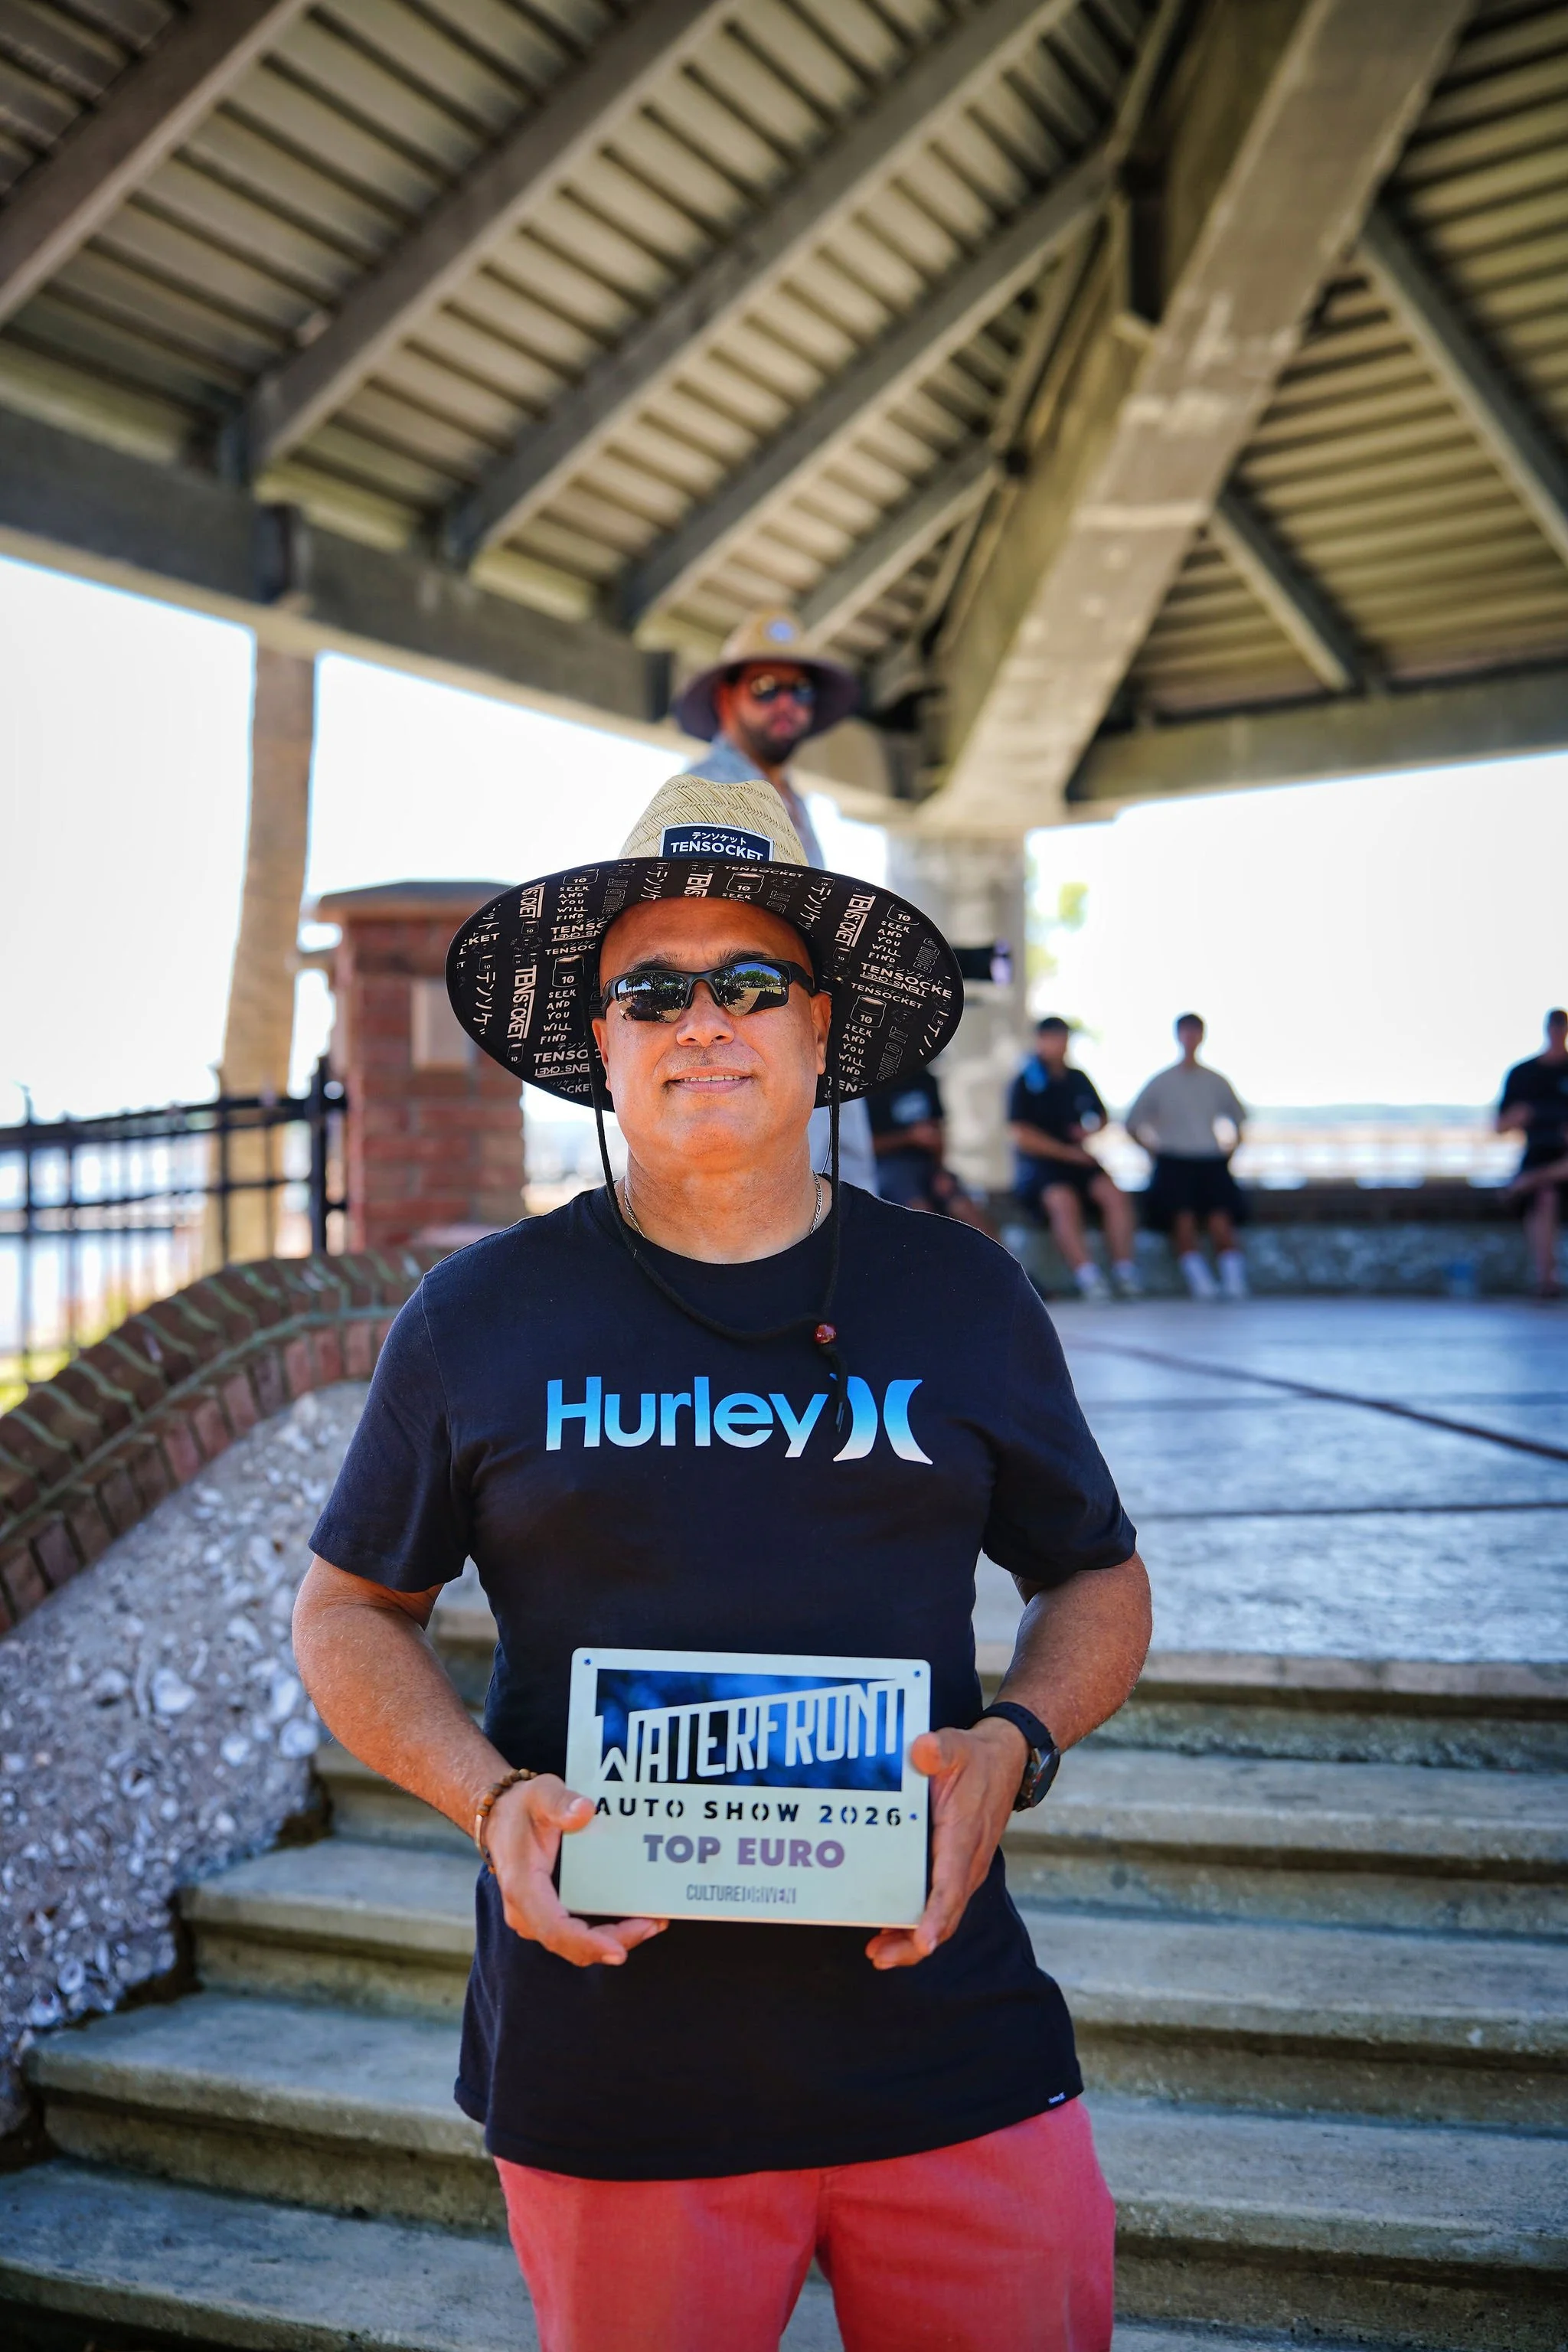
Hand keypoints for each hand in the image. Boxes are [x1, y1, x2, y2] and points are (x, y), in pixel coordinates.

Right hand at [485, 1774, 666, 1967]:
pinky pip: (575, 1935)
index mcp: (523, 1887)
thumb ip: (560, 1802)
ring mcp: (535, 1917)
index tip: (619, 1951)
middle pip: (570, 1943)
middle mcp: (526, 1911)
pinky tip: (635, 1919)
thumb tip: (585, 1811)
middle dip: (615, 1941)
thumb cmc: (523, 1807)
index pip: (554, 1928)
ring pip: (575, 1944)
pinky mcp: (546, 1915)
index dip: (587, 1943)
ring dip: (613, 1939)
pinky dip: (605, 1933)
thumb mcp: (541, 1793)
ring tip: (654, 1922)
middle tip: (655, 1923)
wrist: (501, 1816)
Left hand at [865, 1721, 1023, 1970]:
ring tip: (878, 1953)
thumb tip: (922, 1750)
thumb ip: (938, 1749)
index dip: (934, 1916)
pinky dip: (917, 1924)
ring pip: (943, 1918)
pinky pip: (940, 1906)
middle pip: (945, 1917)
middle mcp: (968, 1863)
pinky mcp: (958, 1869)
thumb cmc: (976, 1758)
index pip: (951, 1885)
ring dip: (913, 1940)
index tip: (921, 1941)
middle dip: (914, 1943)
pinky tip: (890, 1929)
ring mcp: (964, 1870)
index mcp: (964, 1838)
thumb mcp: (955, 1746)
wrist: (1006, 1761)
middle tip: (878, 1955)